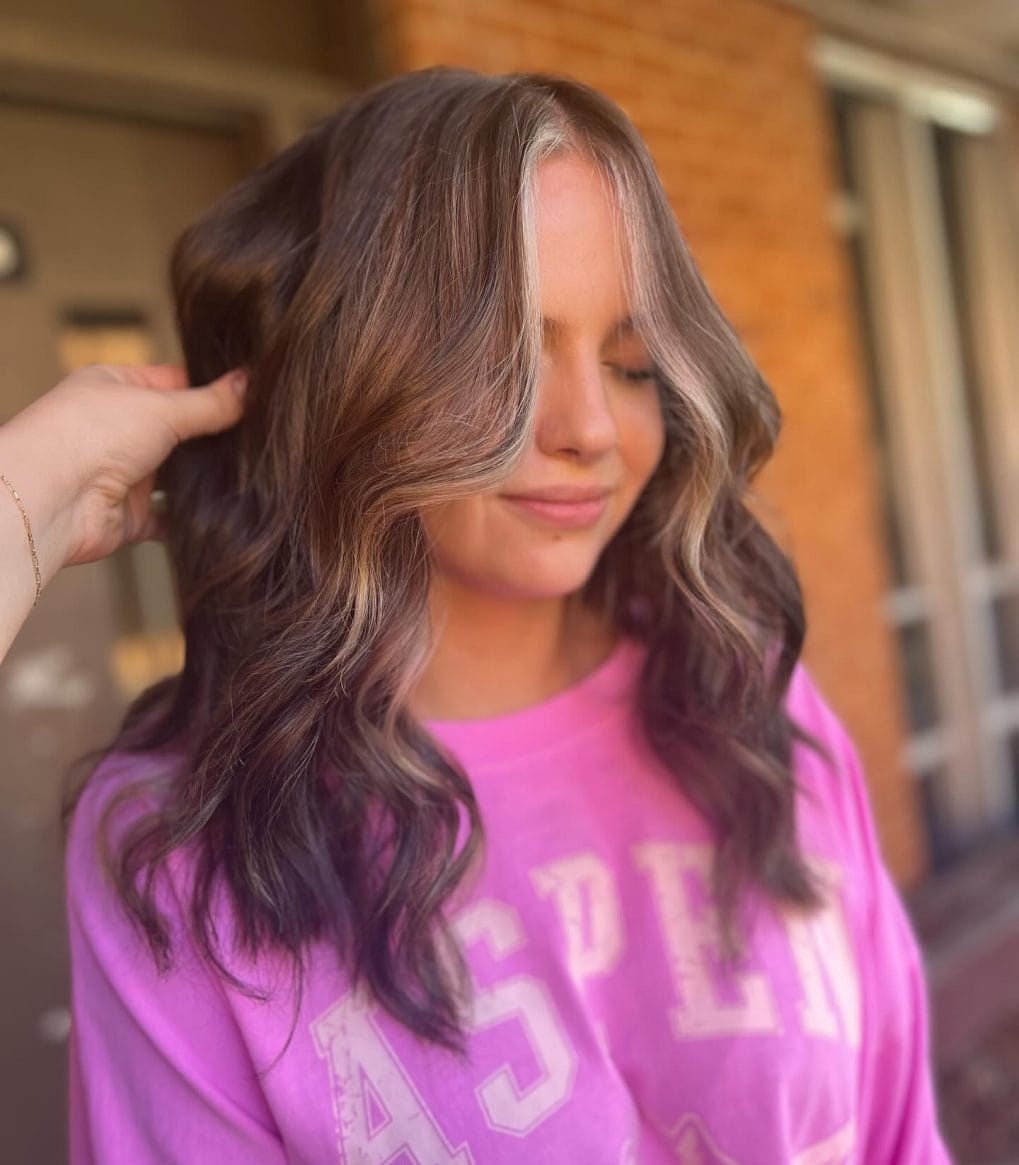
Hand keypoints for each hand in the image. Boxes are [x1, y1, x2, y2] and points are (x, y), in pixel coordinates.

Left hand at [2, 363, 246, 571]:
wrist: (52, 501)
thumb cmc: (86, 437)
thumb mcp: (162, 408)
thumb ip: (210, 402)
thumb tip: (250, 384)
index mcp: (115, 388)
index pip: (173, 381)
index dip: (210, 388)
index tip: (252, 395)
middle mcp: (117, 430)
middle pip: (179, 431)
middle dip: (211, 437)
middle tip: (257, 438)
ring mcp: (123, 474)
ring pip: (176, 475)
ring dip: (203, 477)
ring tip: (249, 473)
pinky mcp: (129, 516)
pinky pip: (169, 518)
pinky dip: (192, 518)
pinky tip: (224, 511)